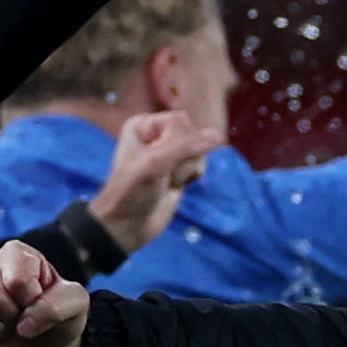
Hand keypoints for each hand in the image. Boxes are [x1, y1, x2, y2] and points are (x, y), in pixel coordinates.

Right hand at [0, 243, 90, 346]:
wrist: (47, 345)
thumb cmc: (61, 317)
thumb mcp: (75, 305)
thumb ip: (56, 307)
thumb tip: (23, 324)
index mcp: (17, 253)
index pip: (18, 281)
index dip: (33, 301)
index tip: (39, 302)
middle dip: (15, 317)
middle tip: (25, 317)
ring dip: (1, 331)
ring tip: (13, 325)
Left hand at [88, 112, 221, 252]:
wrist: (128, 224)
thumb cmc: (133, 191)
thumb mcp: (155, 164)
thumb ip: (186, 147)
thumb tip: (218, 135)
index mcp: (144, 125)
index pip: (180, 121)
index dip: (178, 142)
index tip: (159, 160)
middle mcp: (157, 135)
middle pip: (193, 136)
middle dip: (183, 159)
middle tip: (163, 174)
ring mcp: (170, 153)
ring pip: (199, 152)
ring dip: (186, 170)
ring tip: (167, 181)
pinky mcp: (180, 169)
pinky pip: (200, 164)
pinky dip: (191, 176)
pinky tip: (176, 185)